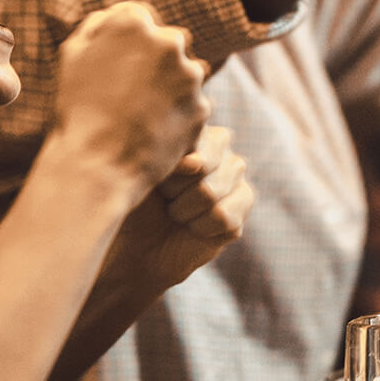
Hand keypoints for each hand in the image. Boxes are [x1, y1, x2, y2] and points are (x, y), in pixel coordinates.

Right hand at [45, 2, 210, 191]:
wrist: (95, 164)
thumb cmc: (77, 109)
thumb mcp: (73, 54)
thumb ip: (100, 24)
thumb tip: (119, 15)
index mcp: (133, 22)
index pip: (141, 18)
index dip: (130, 42)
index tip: (121, 65)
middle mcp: (169, 42)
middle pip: (169, 43)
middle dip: (155, 61)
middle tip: (131, 91)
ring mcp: (189, 76)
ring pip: (184, 74)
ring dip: (169, 88)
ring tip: (140, 114)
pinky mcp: (202, 108)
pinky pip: (191, 105)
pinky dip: (177, 116)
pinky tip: (152, 131)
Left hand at [111, 126, 254, 289]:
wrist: (140, 247)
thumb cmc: (136, 203)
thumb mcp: (143, 174)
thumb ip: (170, 158)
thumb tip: (196, 163)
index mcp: (195, 132)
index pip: (196, 140)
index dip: (173, 168)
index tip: (157, 182)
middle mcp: (222, 150)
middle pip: (205, 167)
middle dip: (176, 192)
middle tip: (166, 199)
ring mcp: (237, 179)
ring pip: (212, 193)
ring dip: (185, 212)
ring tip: (177, 213)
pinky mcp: (243, 208)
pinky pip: (225, 217)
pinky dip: (200, 228)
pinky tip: (194, 228)